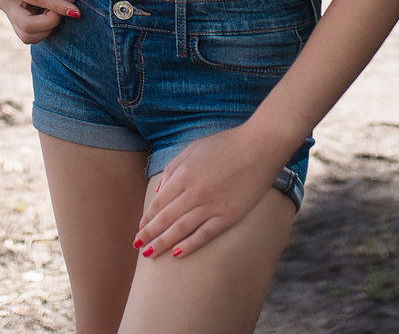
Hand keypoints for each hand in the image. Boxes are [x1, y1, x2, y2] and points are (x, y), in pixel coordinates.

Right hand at [0, 0, 78, 44]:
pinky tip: (49, 15)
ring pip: (27, 36)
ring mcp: (8, 14)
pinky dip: (43, 30)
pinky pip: (30, 36)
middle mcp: (4, 2)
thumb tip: (69, 2)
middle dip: (50, 22)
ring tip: (55, 11)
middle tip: (63, 11)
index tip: (76, 11)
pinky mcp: (14, 22)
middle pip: (27, 26)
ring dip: (47, 28)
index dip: (58, 6)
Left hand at [132, 123, 293, 259]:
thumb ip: (173, 168)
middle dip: (149, 234)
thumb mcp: (193, 149)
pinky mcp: (229, 215)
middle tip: (138, 247)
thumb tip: (159, 191)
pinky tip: (178, 254)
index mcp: (184, 174)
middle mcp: (194, 192)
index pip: (159, 203)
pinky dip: (190, 245)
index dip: (147, 218)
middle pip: (166, 219)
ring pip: (181, 230)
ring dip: (163, 243)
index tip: (140, 228)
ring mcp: (212, 205)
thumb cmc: (227, 144)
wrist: (261, 146)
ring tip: (150, 254)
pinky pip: (205, 234)